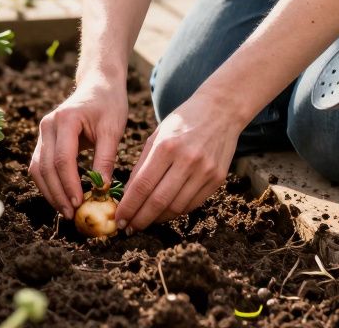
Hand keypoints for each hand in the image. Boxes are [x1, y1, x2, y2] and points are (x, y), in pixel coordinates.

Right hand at [29, 75, 127, 218]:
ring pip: (37, 168)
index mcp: (65, 120)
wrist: (98, 84)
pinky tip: (61, 197)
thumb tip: (102, 189)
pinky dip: (48, 183)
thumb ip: (106, 158)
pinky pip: (40, 165)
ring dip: (49, 192)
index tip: (79, 203)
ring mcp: (43, 132)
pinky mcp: (44, 139)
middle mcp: (48, 125)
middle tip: (71, 214)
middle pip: (45, 167)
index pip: (62, 159)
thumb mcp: (113, 129)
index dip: (69, 184)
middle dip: (57, 193)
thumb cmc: (109, 104)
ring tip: (65, 210)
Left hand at [115, 91, 240, 230]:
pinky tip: (164, 212)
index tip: (118, 218)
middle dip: (140, 219)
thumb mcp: (157, 136)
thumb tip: (128, 195)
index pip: (142, 185)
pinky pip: (193, 204)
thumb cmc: (183, 121)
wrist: (221, 110)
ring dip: (158, 219)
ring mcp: (205, 171)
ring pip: (177, 207)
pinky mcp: (218, 178)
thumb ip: (142, 165)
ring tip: (145, 221)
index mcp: (167, 146)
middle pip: (159, 201)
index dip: (128, 206)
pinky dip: (176, 211)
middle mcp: (187, 160)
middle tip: (128, 228)